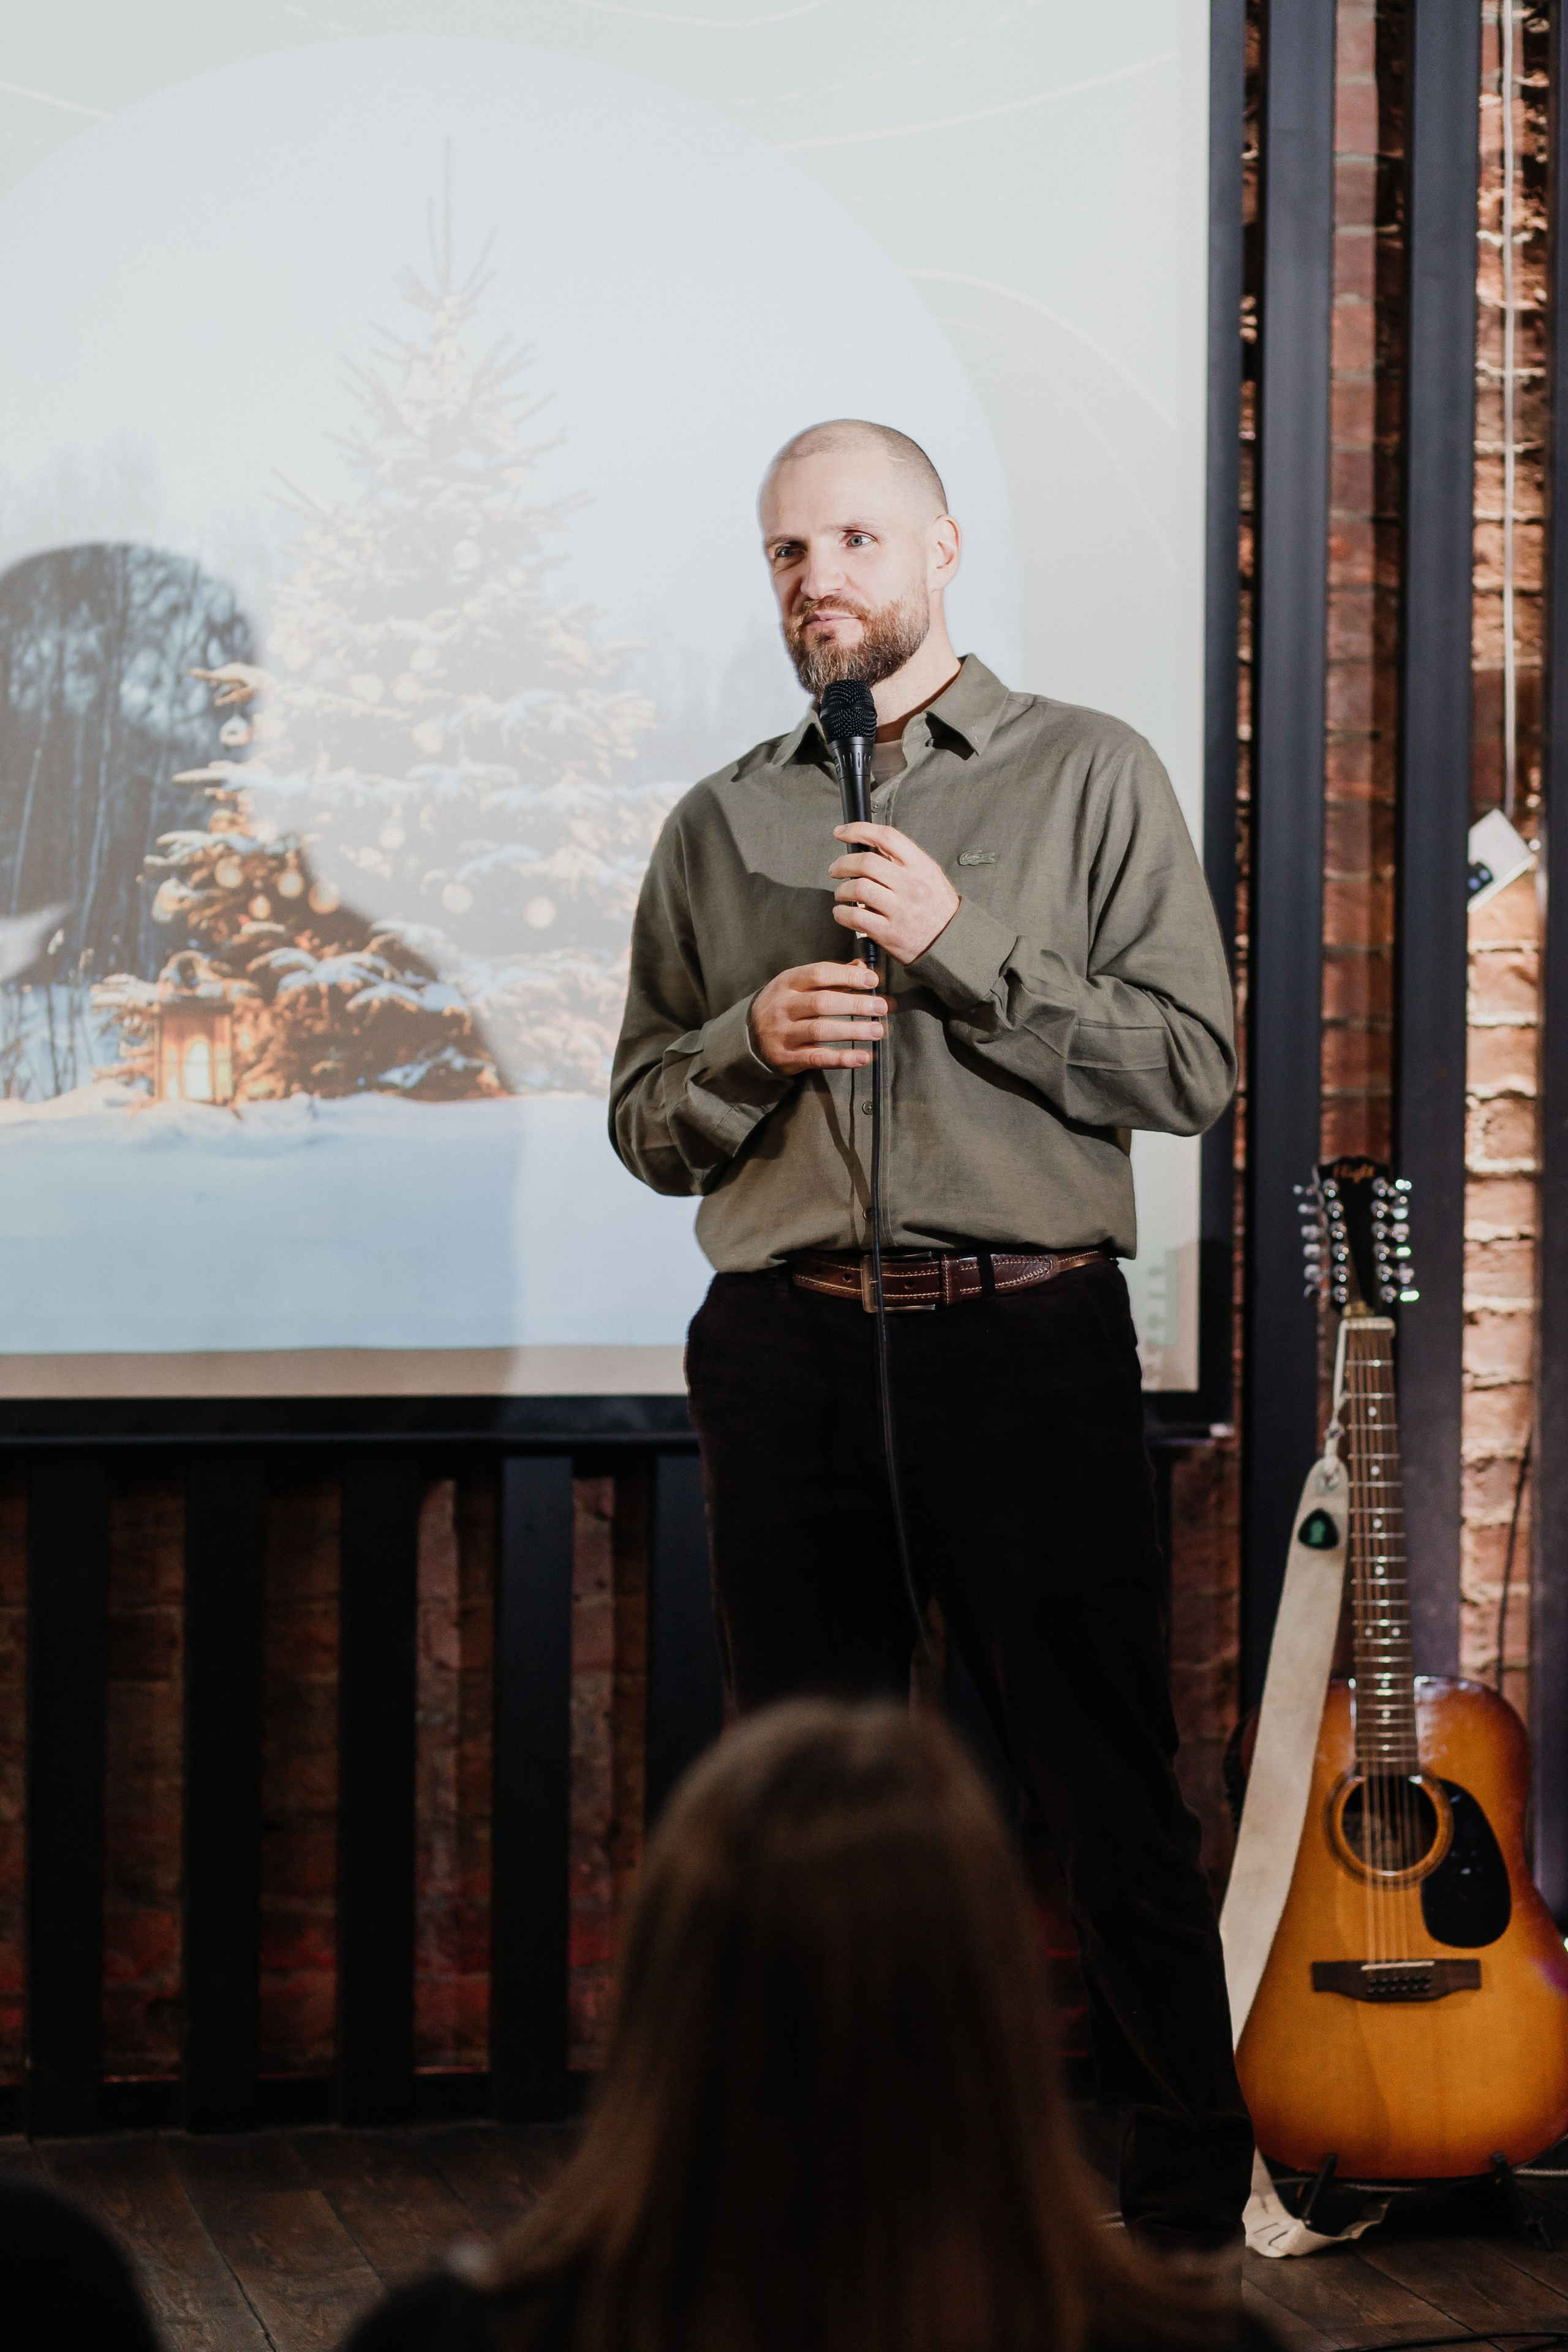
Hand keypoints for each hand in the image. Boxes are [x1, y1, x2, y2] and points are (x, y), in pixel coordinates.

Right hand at [750, 960, 887, 1073]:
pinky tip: (863, 1057)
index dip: (848, 976)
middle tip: (881, 1007)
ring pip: (821, 1030)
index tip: (873, 980)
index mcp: (787, 982)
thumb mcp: (800, 985)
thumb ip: (833, 976)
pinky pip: (818, 1058)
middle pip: (822, 1002)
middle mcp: (783, 1006)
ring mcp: (783, 1033)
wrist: (750, 1037)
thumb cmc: (785, 1006)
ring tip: (877, 1030)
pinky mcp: (787, 1057)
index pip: (819, 974)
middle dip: (855, 1004)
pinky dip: (842, 1059)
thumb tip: (863, 966)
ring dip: (853, 1031)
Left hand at [830, 823, 959, 964]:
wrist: (952, 941)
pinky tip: (842, 913)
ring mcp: (900, 909)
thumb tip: (869, 847)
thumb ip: (903, 861)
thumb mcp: (929, 875)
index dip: (859, 830)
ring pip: (858, 889)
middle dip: (843, 863)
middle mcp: (911, 885)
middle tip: (836, 869)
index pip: (886, 837)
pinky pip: (856, 917)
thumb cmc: (938, 908)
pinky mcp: (889, 932)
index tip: (842, 832)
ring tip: (841, 894)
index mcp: (921, 866)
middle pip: (866, 862)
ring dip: (842, 890)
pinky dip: (842, 914)